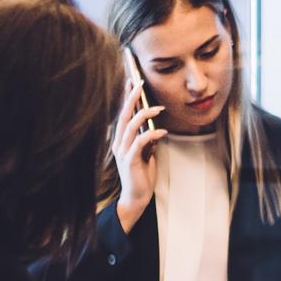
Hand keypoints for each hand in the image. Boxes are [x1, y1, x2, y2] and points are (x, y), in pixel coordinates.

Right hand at [111, 74, 165, 231]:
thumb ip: (147, 141)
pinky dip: (151, 134)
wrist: (137, 197)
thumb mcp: (146, 154)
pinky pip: (140, 142)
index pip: (123, 115)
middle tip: (140, 84)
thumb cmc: (141, 176)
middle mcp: (119, 144)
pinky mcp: (130, 161)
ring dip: (145, 115)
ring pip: (131, 126)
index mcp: (121, 140)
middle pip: (123, 116)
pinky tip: (162, 131)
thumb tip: (154, 129)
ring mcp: (123, 152)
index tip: (131, 82)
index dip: (126, 98)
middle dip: (132, 99)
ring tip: (159, 108)